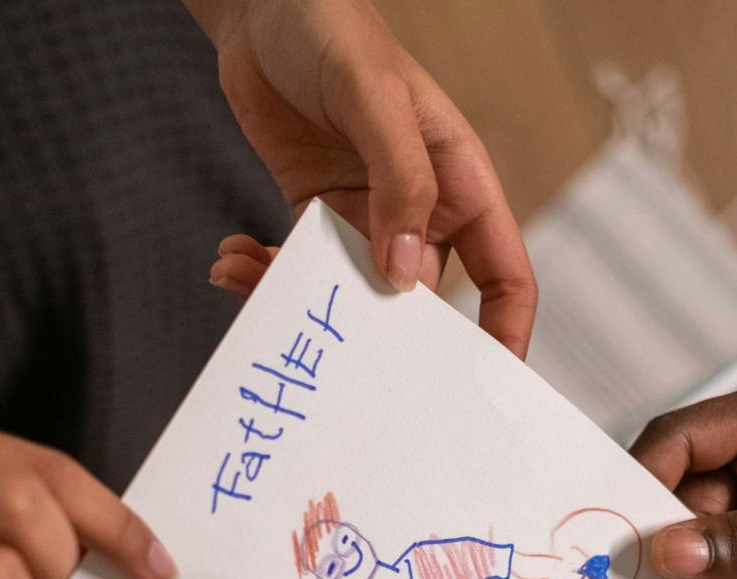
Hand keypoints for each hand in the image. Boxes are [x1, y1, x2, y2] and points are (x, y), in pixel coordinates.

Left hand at [189, 0, 535, 355]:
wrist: (266, 8)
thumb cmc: (334, 32)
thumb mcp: (375, 96)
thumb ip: (398, 182)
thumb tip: (406, 274)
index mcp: (461, 186)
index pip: (505, 273)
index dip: (505, 331)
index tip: (485, 382)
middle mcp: (420, 213)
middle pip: (419, 302)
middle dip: (381, 337)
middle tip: (337, 359)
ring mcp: (364, 219)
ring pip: (349, 294)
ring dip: (303, 302)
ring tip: (249, 282)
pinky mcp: (312, 215)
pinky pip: (298, 270)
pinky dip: (264, 276)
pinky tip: (231, 259)